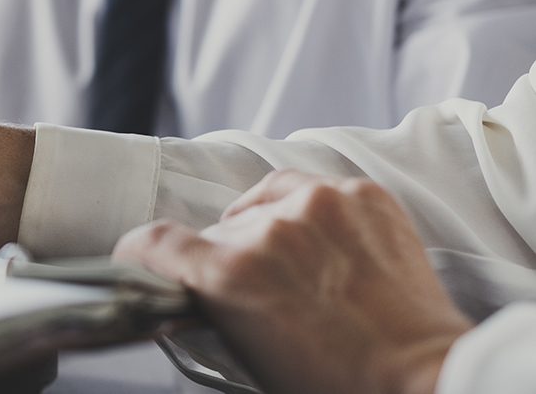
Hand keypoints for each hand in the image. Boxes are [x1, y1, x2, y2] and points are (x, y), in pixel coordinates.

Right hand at [114, 170, 472, 393]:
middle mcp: (270, 229)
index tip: (140, 257)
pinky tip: (322, 245)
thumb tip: (189, 281)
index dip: (139, 252)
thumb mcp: (246, 353)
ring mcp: (320, 205)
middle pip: (215, 232)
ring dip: (263, 230)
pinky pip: (310, 189)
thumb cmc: (338, 383)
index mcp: (231, 273)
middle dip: (223, 258)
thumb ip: (210, 302)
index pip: (154, 241)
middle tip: (252, 292)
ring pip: (260, 204)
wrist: (423, 379)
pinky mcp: (361, 195)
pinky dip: (308, 213)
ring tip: (292, 267)